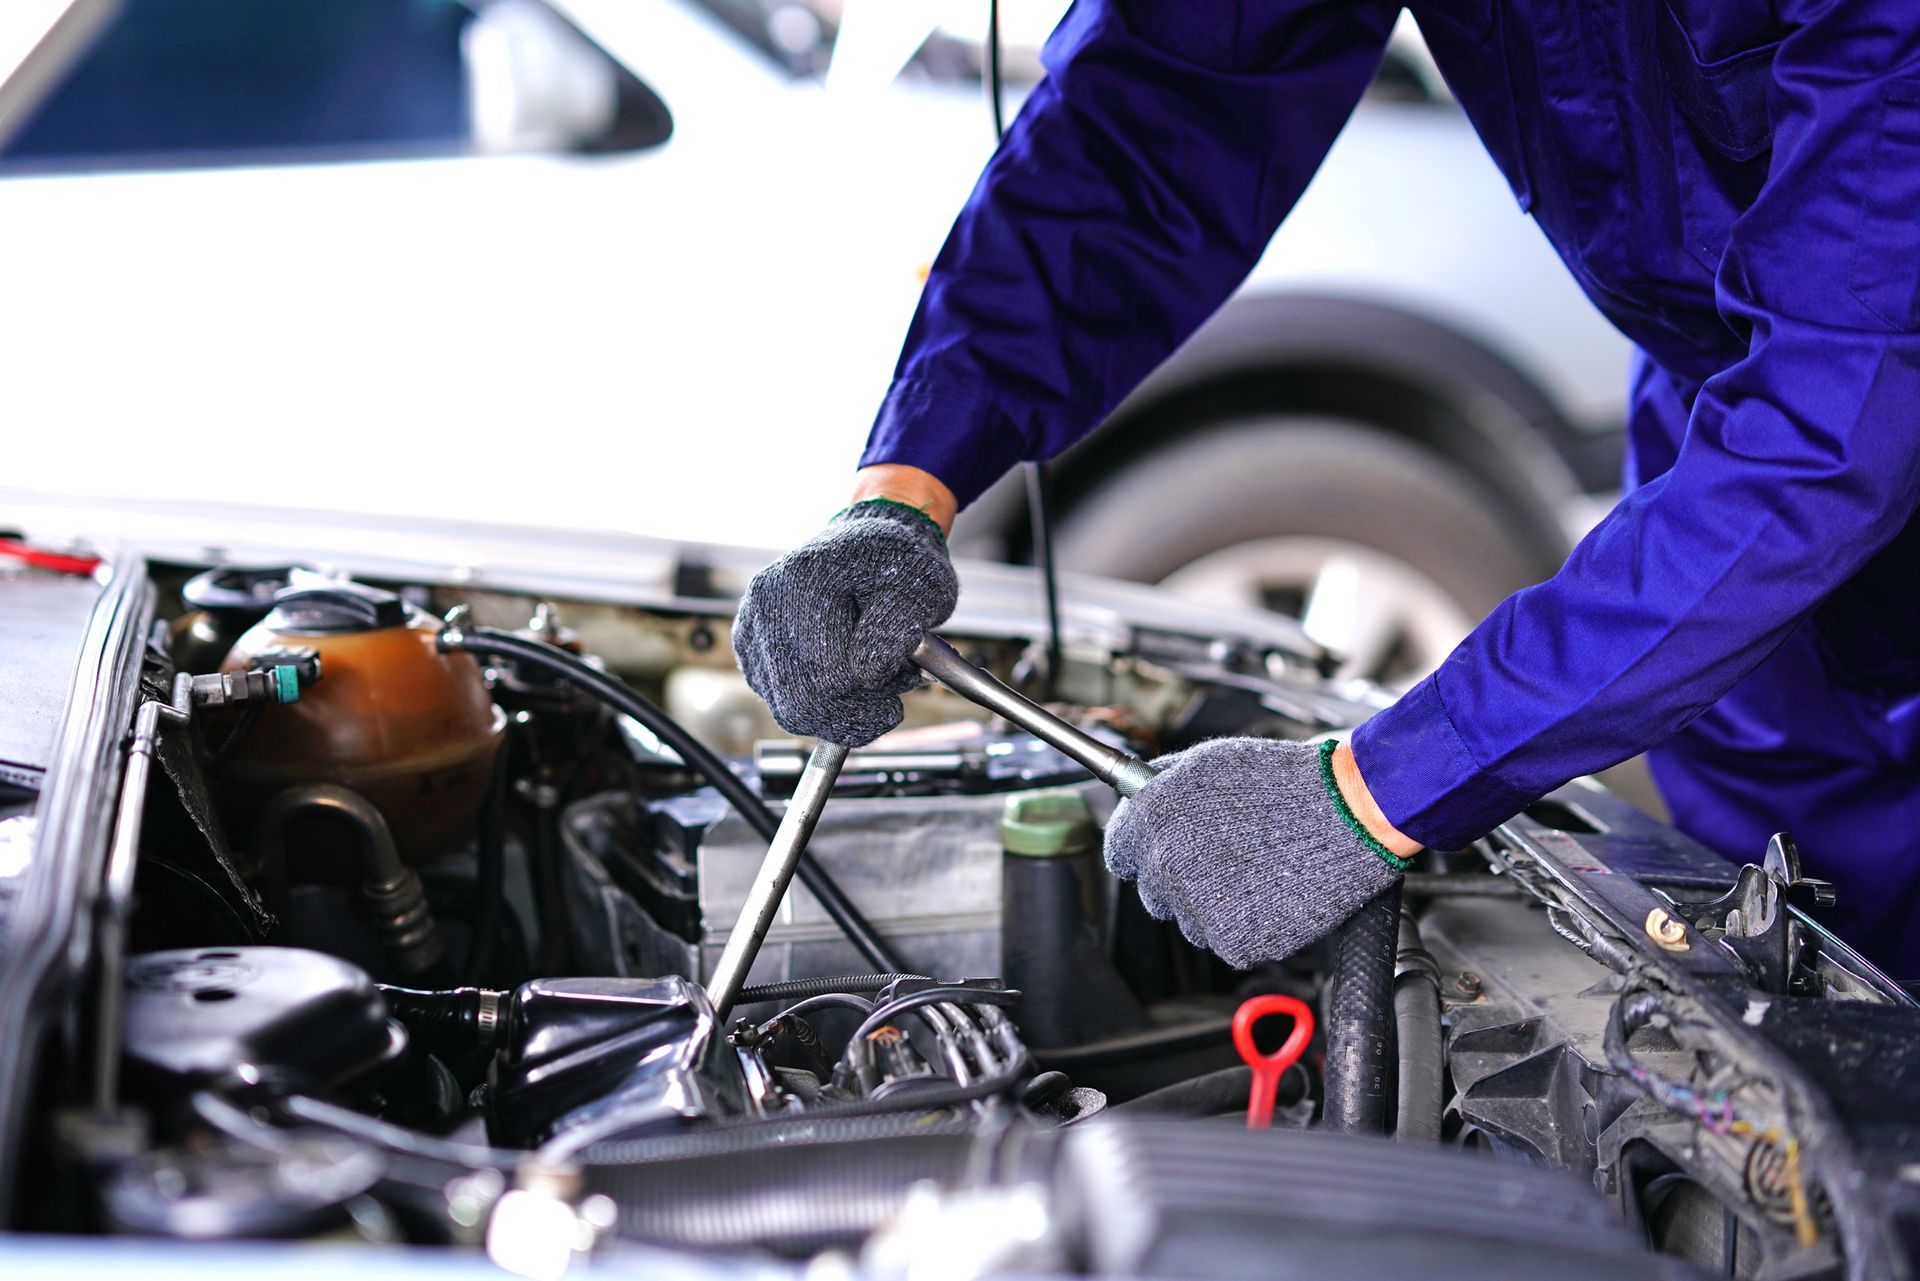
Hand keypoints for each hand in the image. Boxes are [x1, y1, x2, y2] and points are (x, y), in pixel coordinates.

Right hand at [733, 492, 957, 746]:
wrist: (870, 541)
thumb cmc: (898, 562)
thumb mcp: (921, 585)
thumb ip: (899, 627)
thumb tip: (869, 672)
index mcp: (805, 579)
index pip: (829, 676)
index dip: (872, 695)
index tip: (902, 682)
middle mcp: (767, 602)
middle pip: (800, 702)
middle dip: (855, 714)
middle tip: (889, 702)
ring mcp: (753, 626)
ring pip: (790, 709)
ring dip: (838, 711)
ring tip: (870, 679)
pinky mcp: (751, 647)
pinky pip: (781, 701)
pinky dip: (819, 703)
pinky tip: (844, 677)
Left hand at [1103, 737, 1412, 967]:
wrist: (1350, 816)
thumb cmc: (1287, 783)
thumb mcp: (1211, 760)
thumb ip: (1162, 781)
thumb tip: (1135, 794)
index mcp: (1155, 816)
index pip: (1119, 849)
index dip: (1140, 848)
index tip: (1159, 848)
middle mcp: (1169, 863)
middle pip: (1152, 890)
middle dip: (1179, 877)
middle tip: (1225, 857)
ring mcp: (1199, 907)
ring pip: (1188, 920)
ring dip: (1212, 904)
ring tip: (1257, 870)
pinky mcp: (1234, 941)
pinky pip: (1225, 941)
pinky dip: (1246, 926)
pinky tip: (1272, 893)